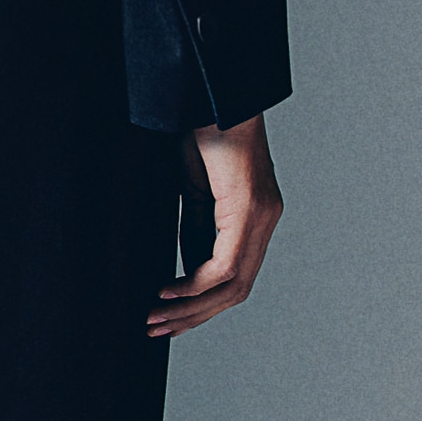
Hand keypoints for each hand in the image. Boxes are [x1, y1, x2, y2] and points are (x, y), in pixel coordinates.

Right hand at [148, 114, 282, 337]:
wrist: (212, 91)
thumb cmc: (202, 131)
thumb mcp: (195, 192)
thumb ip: (198, 229)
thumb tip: (187, 271)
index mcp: (255, 216)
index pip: (234, 278)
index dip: (201, 304)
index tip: (167, 316)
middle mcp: (266, 220)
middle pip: (235, 291)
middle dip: (194, 316)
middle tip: (157, 329)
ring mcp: (261, 216)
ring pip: (231, 285)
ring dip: (191, 308)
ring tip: (156, 318)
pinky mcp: (248, 209)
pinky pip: (223, 265)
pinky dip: (193, 284)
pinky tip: (166, 290)